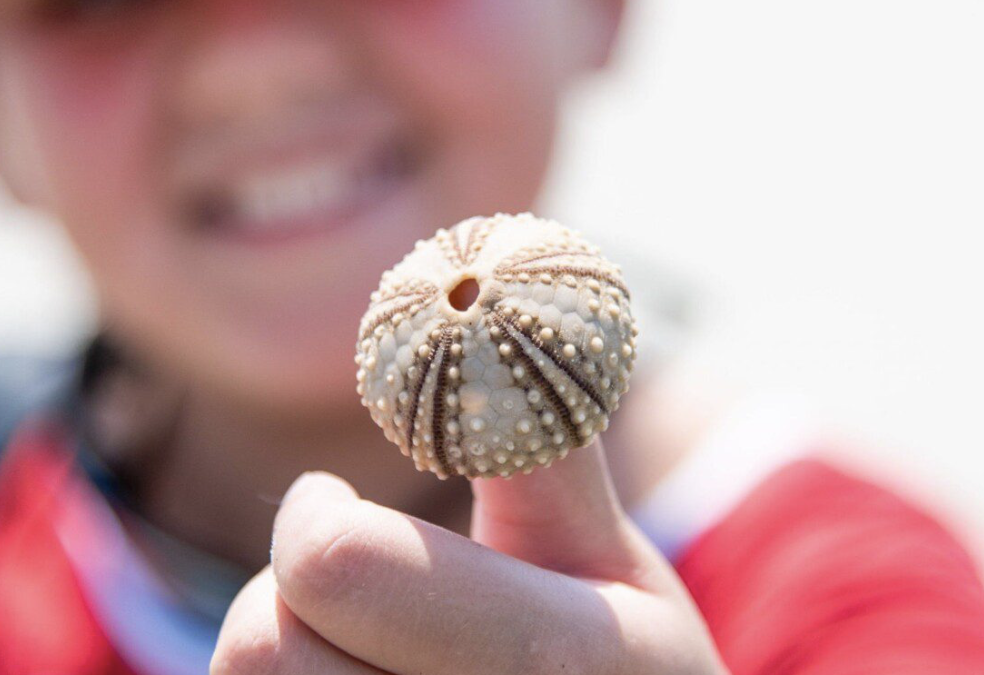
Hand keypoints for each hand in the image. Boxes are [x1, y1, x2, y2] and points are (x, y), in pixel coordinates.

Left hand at [211, 439, 728, 673]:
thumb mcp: (606, 560)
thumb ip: (543, 445)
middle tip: (347, 575)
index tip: (330, 502)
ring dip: (284, 648)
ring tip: (362, 646)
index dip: (316, 516)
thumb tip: (491, 300)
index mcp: (569, 668)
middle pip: (265, 640)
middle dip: (295, 585)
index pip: (340, 568)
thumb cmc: (621, 674)